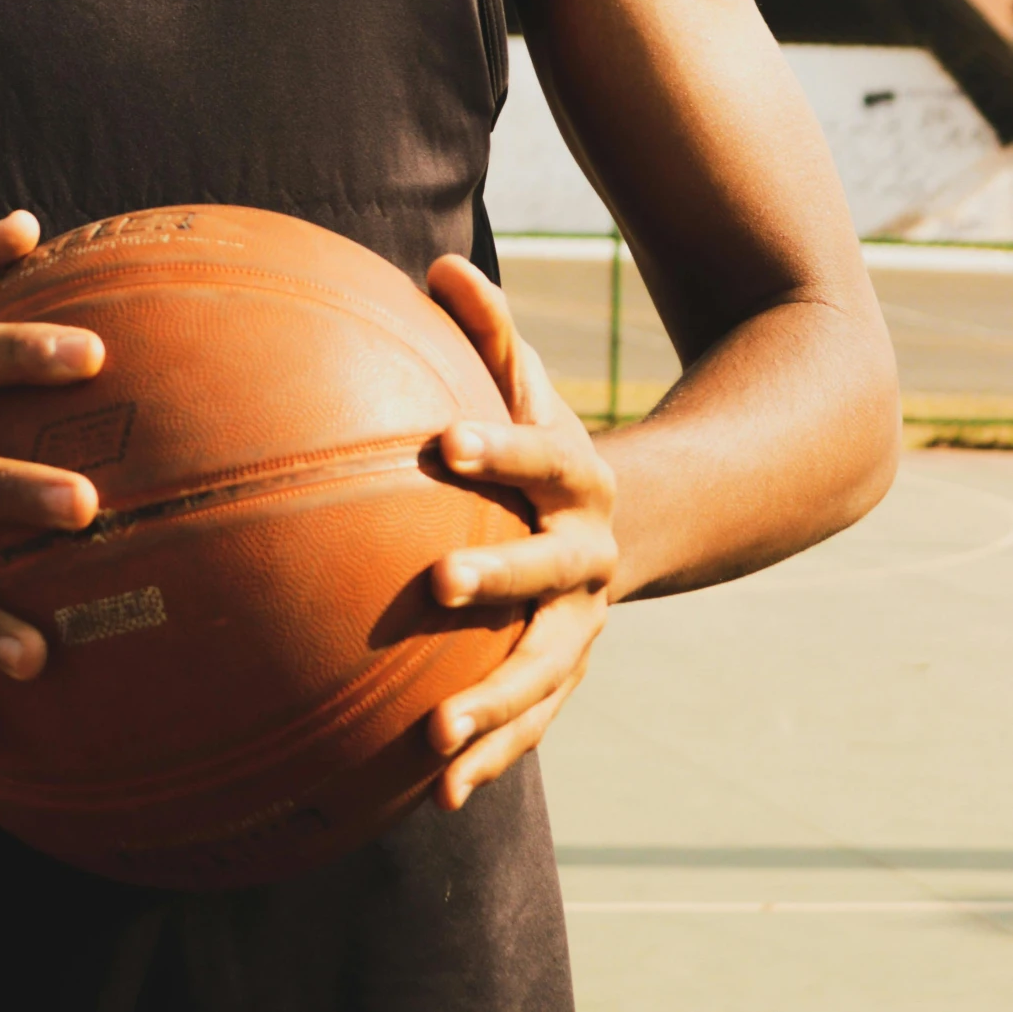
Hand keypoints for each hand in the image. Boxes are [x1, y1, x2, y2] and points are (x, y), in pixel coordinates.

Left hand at [423, 253, 616, 808]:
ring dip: (494, 705)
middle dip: (497, 578)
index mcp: (577, 478)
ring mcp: (580, 623)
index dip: (495, 447)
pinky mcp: (562, 672)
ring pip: (544, 669)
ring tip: (435, 737)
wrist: (628, 524)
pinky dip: (491, 757)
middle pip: (546, 571)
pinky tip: (436, 797)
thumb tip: (436, 265)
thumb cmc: (544, 445)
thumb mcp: (527, 385)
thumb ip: (487, 330)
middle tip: (437, 584)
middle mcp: (586, 556)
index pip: (538, 455)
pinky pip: (531, 722)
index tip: (442, 441)